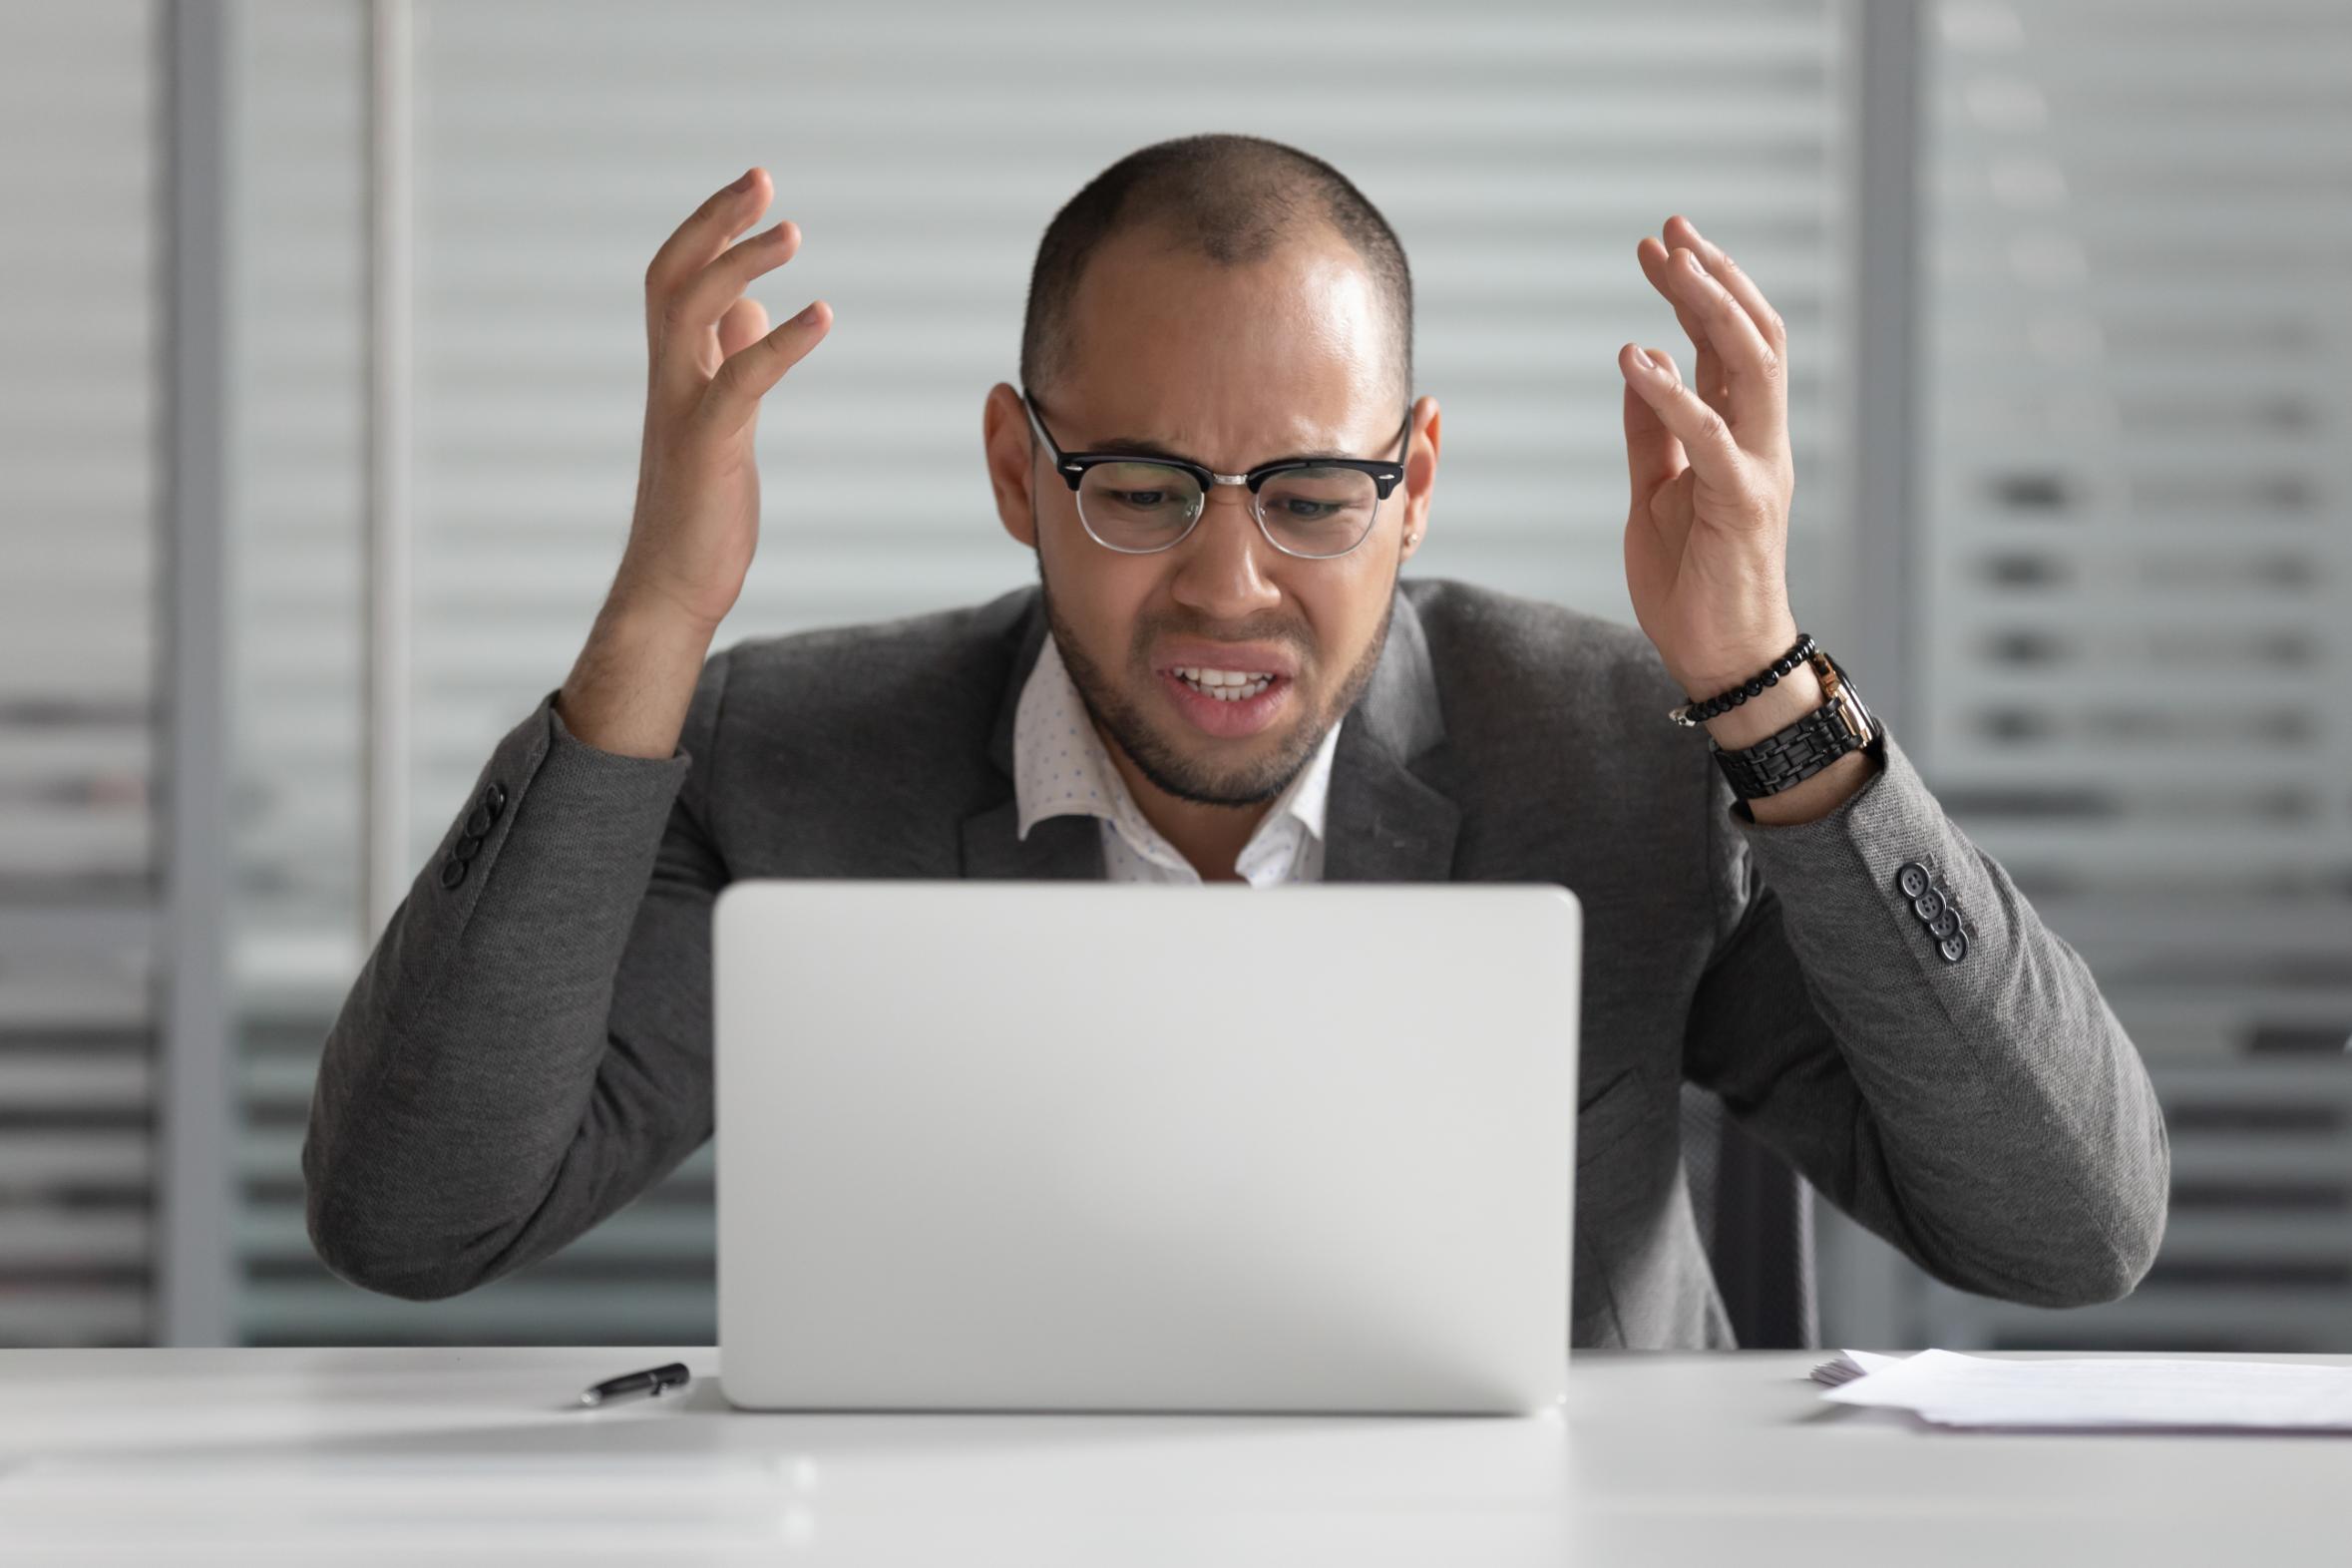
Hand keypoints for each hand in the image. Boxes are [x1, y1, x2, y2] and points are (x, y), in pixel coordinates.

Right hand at [616, 166, 832, 635]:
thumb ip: (729, 361)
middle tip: (762, 178)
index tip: (753, 187)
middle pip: (672, 277)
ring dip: (739, 265)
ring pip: (690, 313)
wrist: (674, 586)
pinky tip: (821, 315)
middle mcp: (669, 382)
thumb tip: (752, 309)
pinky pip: (740, 382)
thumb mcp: (723, 421)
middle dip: (715, 222)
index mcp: (675, 372)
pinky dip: (780, 342)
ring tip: (790, 232)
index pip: (675, 278)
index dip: (708, 228)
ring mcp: (682, 413)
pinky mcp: (707, 450)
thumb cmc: (702, 508)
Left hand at [1616, 215, 1797, 699]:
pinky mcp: (1743, 504)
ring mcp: (1758, 468)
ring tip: (1672, 266)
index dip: (1698, 289)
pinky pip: (1709, 436)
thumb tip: (1641, 367)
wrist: (1722, 659)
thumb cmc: (1694, 583)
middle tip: (1670, 230)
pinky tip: (1636, 359)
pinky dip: (1673, 392)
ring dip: (1710, 310)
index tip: (1661, 245)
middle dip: (1711, 277)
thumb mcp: (1657, 493)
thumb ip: (1653, 433)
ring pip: (1751, 366)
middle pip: (1751, 336)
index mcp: (1740, 436)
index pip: (1729, 343)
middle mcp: (1760, 441)